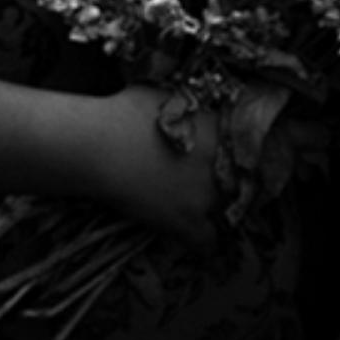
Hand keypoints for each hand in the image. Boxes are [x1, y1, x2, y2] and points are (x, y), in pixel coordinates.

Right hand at [85, 84, 235, 243]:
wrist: (97, 145)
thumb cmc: (121, 113)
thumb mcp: (160, 96)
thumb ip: (185, 106)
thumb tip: (191, 104)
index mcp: (218, 132)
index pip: (243, 151)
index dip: (229, 158)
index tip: (217, 163)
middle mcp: (220, 164)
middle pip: (238, 184)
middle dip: (224, 186)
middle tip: (201, 186)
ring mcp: (205, 195)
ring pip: (226, 213)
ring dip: (215, 214)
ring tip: (197, 213)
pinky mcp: (187, 222)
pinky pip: (207, 243)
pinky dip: (202, 243)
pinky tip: (196, 242)